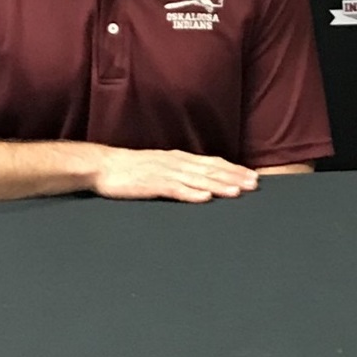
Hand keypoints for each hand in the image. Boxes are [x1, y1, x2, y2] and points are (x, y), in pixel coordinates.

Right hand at [92, 147, 259, 201]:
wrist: (103, 165)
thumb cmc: (131, 168)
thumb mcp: (161, 164)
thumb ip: (180, 170)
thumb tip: (201, 179)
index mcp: (179, 158)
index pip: (212, 163)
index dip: (233, 169)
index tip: (251, 175)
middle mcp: (176, 163)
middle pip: (210, 170)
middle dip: (234, 177)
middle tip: (254, 184)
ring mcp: (164, 173)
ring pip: (197, 180)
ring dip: (218, 185)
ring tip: (237, 192)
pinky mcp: (151, 185)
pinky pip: (175, 190)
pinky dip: (191, 194)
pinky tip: (205, 198)